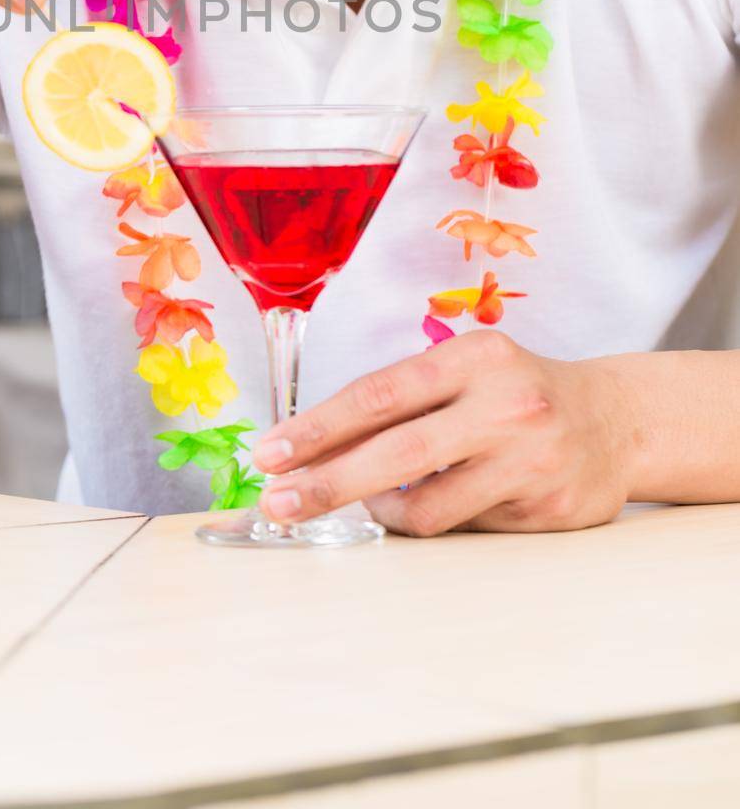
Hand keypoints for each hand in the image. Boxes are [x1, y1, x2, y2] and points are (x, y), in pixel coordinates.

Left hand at [253, 330, 639, 535]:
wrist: (616, 420)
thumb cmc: (516, 391)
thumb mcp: (465, 370)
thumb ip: (401, 401)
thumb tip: (311, 447)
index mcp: (474, 357)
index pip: (380, 393)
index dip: (319, 427)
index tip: (271, 453)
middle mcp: (506, 404)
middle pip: (396, 453)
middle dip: (327, 483)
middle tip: (278, 503)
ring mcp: (531, 460)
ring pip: (427, 508)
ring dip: (381, 513)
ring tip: (368, 508)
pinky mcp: (548, 509)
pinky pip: (464, 529)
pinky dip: (434, 522)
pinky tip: (432, 508)